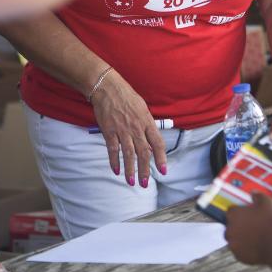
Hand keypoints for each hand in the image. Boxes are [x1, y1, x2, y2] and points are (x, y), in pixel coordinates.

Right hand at [91, 69, 166, 187]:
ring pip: (129, 154)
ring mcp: (122, 129)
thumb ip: (146, 125)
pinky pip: (113, 149)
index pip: (158, 143)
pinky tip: (116, 170)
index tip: (163, 171)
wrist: (107, 87)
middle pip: (143, 153)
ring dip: (130, 170)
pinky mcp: (109, 131)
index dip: (161, 158)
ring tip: (132, 182)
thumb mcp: (142, 108)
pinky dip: (114, 161)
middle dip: (145, 170)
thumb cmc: (126, 97)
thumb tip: (150, 142)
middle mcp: (136, 127)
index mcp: (147, 121)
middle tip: (145, 183)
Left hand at [225, 193, 271, 265]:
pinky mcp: (238, 255)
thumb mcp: (267, 202)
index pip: (231, 210)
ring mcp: (233, 244)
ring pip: (234, 239)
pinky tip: (255, 246)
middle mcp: (229, 229)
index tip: (246, 213)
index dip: (239, 211)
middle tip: (251, 225)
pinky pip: (240, 251)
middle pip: (231, 226)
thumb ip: (258, 196)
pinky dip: (245, 249)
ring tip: (254, 237)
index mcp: (234, 214)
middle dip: (238, 225)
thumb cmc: (270, 222)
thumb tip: (254, 193)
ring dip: (240, 238)